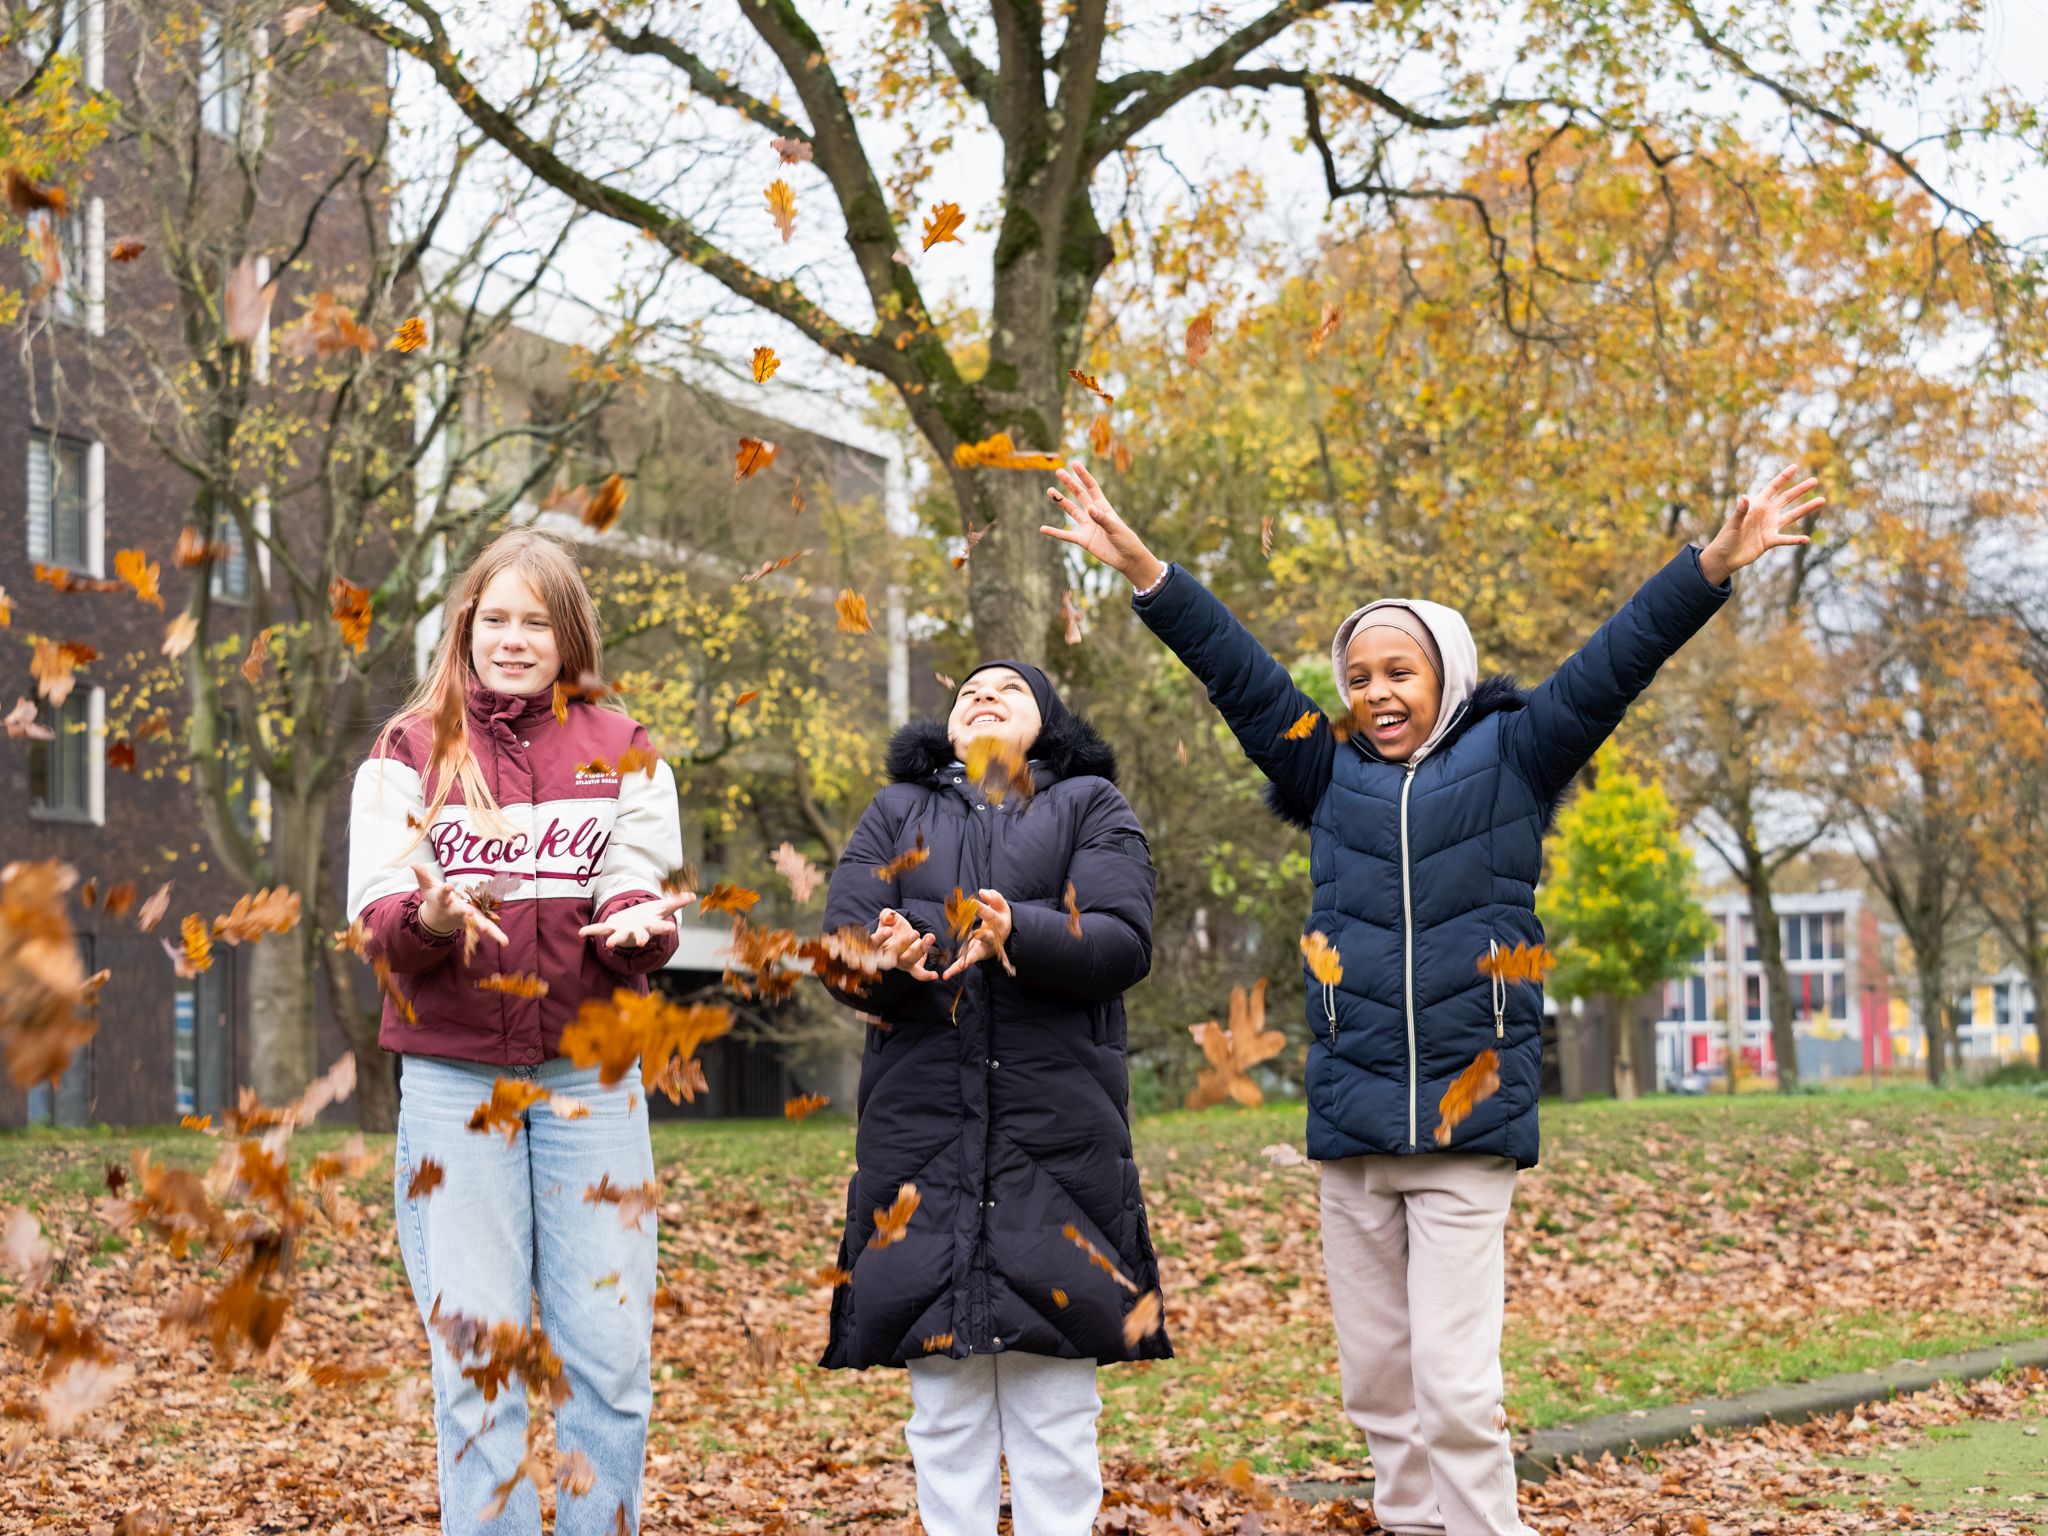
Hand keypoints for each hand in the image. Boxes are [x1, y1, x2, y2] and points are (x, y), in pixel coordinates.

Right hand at [413, 864, 508, 945]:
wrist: (436, 919)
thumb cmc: (434, 898)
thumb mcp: (427, 886)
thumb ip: (422, 874)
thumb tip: (413, 862)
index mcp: (443, 900)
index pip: (443, 894)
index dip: (445, 890)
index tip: (448, 886)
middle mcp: (454, 910)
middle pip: (460, 911)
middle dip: (465, 912)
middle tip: (470, 913)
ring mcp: (465, 918)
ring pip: (476, 923)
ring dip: (485, 927)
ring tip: (493, 932)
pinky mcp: (473, 923)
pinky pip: (486, 928)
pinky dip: (495, 934)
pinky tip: (505, 941)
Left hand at [579, 892, 693, 950]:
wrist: (632, 926)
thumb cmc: (649, 916)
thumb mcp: (662, 907)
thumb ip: (676, 902)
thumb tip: (693, 896)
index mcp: (650, 926)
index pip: (659, 927)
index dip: (665, 927)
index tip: (672, 928)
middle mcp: (637, 932)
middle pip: (641, 935)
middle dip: (642, 938)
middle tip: (644, 943)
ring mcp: (623, 931)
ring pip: (619, 937)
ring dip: (615, 940)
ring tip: (609, 945)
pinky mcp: (611, 928)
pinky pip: (599, 929)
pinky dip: (590, 930)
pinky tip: (581, 932)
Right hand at [873, 908, 939, 980]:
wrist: (900, 935)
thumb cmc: (892, 926)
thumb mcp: (888, 917)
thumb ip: (886, 914)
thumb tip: (889, 916)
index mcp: (877, 944)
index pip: (875, 942)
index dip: (880, 937)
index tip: (889, 930)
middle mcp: (887, 956)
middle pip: (893, 953)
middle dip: (904, 944)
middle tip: (915, 933)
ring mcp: (900, 962)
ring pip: (909, 959)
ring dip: (921, 949)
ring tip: (930, 937)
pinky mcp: (912, 967)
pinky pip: (918, 974)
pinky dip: (926, 975)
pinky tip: (935, 975)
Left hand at [942, 889, 1013, 979]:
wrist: (1004, 934)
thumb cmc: (1000, 915)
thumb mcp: (1001, 904)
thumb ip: (993, 896)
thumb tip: (981, 892)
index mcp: (999, 922)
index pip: (990, 915)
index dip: (982, 908)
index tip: (972, 902)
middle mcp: (993, 937)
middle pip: (987, 937)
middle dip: (982, 935)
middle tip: (976, 934)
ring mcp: (984, 948)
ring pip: (975, 955)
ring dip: (967, 961)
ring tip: (960, 967)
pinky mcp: (976, 954)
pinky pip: (965, 962)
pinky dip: (956, 969)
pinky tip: (946, 975)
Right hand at [1040, 461, 1166, 590]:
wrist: (1127, 558)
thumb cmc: (1126, 540)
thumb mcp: (1116, 528)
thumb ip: (1102, 519)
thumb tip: (1089, 509)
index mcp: (1103, 506)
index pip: (1092, 487)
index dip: (1083, 475)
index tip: (1074, 464)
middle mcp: (1093, 513)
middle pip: (1079, 494)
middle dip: (1069, 483)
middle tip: (1058, 471)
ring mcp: (1087, 526)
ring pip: (1071, 510)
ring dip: (1060, 501)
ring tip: (1050, 491)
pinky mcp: (1083, 540)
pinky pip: (1066, 535)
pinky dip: (1054, 532)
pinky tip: (1043, 528)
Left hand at [1699, 464, 1824, 585]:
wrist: (1724, 557)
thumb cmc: (1726, 537)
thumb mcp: (1733, 523)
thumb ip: (1740, 511)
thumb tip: (1744, 497)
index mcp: (1757, 505)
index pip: (1772, 488)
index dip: (1783, 477)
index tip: (1795, 467)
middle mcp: (1766, 514)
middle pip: (1787, 498)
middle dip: (1800, 489)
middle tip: (1815, 480)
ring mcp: (1770, 527)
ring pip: (1792, 516)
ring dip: (1806, 508)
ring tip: (1821, 500)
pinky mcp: (1770, 541)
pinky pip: (1786, 539)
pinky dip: (1796, 540)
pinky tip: (1807, 539)